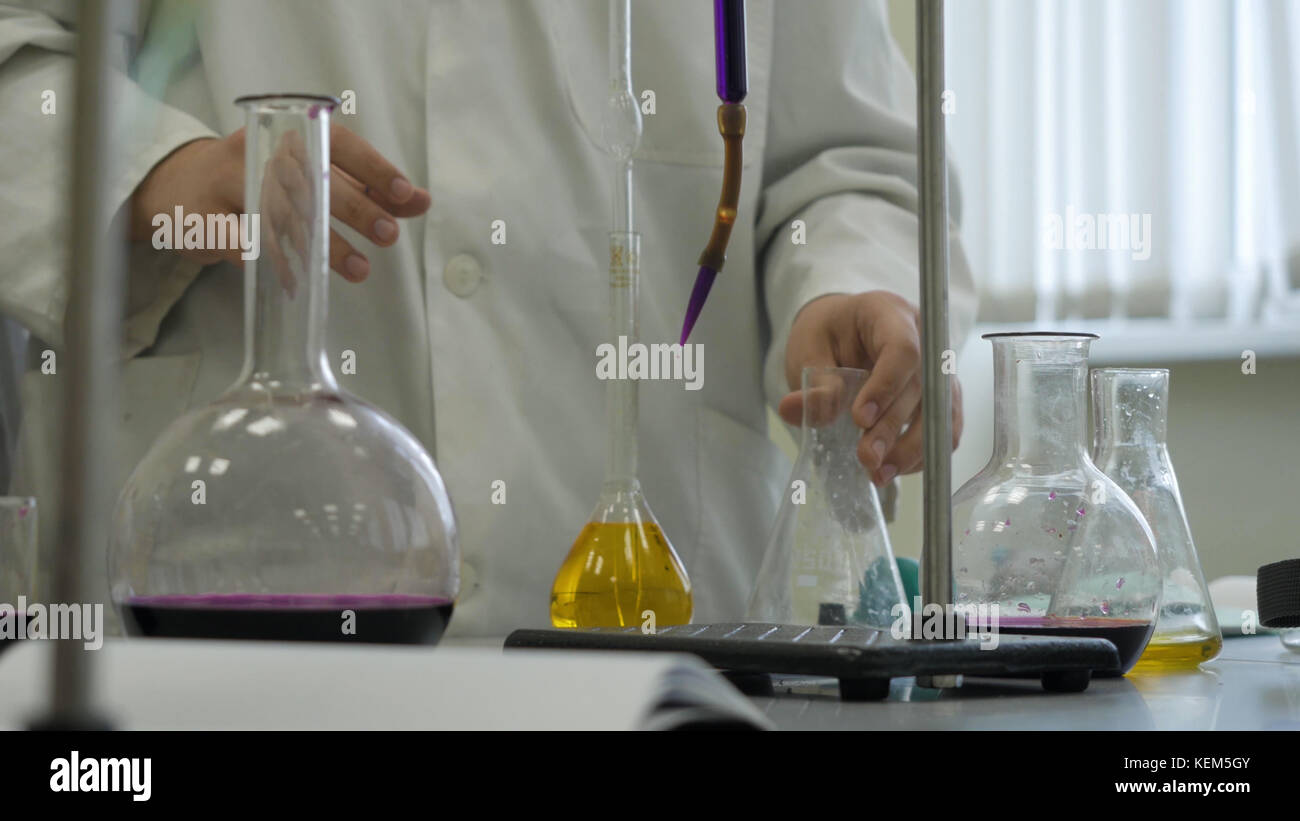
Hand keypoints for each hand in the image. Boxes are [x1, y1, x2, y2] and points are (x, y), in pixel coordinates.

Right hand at [128, 126, 430, 281]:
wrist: (180, 186)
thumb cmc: (261, 181)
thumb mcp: (311, 177)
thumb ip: (365, 188)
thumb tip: (420, 202)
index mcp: (289, 136)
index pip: (337, 143)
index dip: (373, 168)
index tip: (405, 195)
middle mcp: (256, 151)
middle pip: (312, 179)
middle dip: (355, 208)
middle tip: (388, 235)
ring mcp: (224, 182)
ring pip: (279, 212)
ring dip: (323, 244)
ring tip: (359, 269)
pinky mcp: (200, 216)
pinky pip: (239, 242)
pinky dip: (270, 262)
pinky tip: (298, 280)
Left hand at [778, 291, 962, 485]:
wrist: (842, 335)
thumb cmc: (828, 335)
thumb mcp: (809, 349)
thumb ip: (812, 381)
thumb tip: (795, 409)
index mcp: (890, 314)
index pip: (903, 348)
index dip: (886, 386)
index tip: (859, 418)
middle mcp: (925, 338)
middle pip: (922, 386)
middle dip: (892, 427)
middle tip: (866, 457)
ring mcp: (939, 369)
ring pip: (940, 412)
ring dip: (913, 448)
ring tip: (879, 473)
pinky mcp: (942, 397)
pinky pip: (945, 429)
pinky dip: (923, 453)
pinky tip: (894, 468)